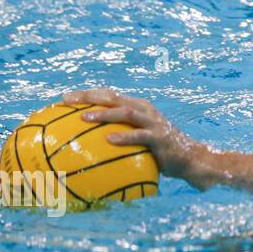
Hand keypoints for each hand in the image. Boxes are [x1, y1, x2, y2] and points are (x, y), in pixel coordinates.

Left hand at [60, 88, 202, 177]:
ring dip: (104, 114)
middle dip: (89, 97)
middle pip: (113, 97)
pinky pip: (140, 135)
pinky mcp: (160, 137)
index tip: (64, 98)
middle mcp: (144, 109)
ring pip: (126, 112)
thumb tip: (84, 151)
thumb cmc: (157, 152)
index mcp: (137, 107)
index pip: (109, 94)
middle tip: (67, 101)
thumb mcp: (137, 140)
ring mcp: (153, 122)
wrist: (188, 158)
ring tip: (84, 118)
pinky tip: (109, 140)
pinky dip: (125, 136)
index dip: (87, 93)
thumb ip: (117, 138)